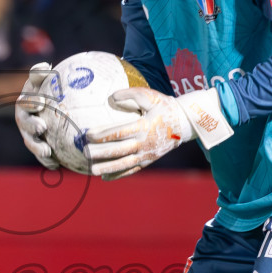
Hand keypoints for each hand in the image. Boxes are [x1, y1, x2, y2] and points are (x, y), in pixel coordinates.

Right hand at [14, 62, 58, 168]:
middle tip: (42, 127)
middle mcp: (24, 120)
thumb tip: (46, 66)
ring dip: (38, 147)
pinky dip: (47, 161)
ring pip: (30, 142)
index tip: (43, 102)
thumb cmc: (48, 90)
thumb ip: (41, 74)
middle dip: (32, 126)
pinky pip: (40, 156)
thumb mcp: (43, 80)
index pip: (26, 102)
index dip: (32, 102)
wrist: (52, 107)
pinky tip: (56, 166)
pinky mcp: (37, 147)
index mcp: (25, 102)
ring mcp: (29, 135)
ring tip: (47, 151)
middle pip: (25, 124)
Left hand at [83, 86, 232, 178]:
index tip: (88, 134)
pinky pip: (132, 169)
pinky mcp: (149, 161)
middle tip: (84, 152)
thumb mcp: (151, 96)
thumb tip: (111, 96)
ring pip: (125, 164)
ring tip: (92, 170)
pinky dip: (119, 175)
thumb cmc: (166, 107)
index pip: (119, 132)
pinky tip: (105, 178)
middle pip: (119, 150)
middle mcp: (145, 143)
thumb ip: (131, 94)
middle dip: (101, 153)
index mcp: (144, 127)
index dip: (102, 134)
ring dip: (108, 168)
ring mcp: (147, 154)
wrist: (186, 123)